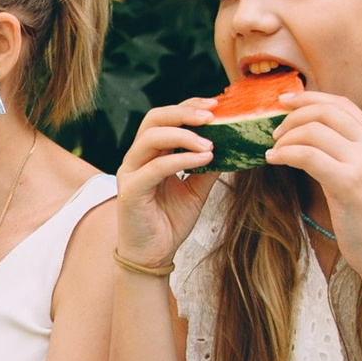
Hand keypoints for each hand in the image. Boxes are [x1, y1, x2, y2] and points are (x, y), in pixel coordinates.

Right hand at [112, 100, 220, 266]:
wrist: (153, 255)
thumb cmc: (170, 222)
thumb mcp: (197, 189)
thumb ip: (208, 167)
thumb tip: (231, 145)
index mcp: (151, 154)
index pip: (166, 118)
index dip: (189, 108)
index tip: (216, 106)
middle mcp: (137, 159)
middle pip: (154, 119)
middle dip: (184, 113)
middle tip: (212, 115)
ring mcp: (130, 173)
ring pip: (151, 137)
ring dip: (184, 135)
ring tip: (210, 143)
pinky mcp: (130, 191)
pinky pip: (156, 167)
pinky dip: (181, 159)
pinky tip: (204, 159)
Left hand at [265, 91, 361, 273]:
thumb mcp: (361, 176)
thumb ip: (343, 154)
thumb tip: (306, 138)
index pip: (342, 104)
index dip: (310, 98)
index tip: (284, 101)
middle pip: (326, 111)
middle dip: (293, 115)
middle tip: (274, 131)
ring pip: (313, 131)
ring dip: (285, 137)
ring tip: (273, 150)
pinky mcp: (348, 183)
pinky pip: (307, 155)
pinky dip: (285, 154)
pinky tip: (273, 160)